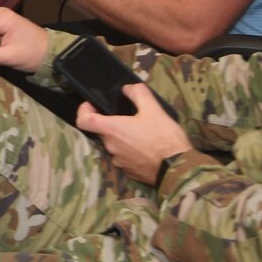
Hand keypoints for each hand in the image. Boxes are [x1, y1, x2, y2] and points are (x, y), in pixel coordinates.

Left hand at [77, 82, 193, 185]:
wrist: (178, 168)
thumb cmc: (163, 137)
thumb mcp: (153, 109)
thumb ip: (137, 93)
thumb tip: (127, 88)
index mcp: (112, 130)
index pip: (83, 120)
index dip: (84, 110)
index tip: (94, 105)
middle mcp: (110, 147)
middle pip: (103, 131)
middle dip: (113, 124)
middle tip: (131, 118)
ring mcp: (119, 162)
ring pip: (115, 145)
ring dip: (123, 138)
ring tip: (142, 133)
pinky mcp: (129, 173)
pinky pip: (125, 158)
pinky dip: (131, 152)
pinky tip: (147, 148)